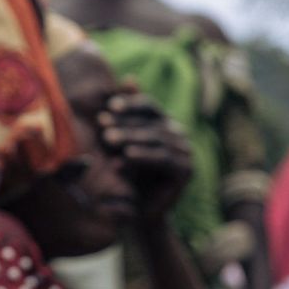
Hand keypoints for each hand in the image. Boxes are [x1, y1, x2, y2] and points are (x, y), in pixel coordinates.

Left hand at [96, 92, 192, 223]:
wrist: (140, 211)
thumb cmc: (129, 174)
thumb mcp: (124, 141)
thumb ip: (127, 114)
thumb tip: (130, 77)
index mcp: (167, 124)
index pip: (150, 107)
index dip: (131, 104)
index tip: (109, 106)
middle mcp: (180, 135)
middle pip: (152, 123)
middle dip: (125, 123)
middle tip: (102, 124)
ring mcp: (186, 153)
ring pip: (156, 139)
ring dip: (130, 138)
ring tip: (108, 140)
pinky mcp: (186, 171)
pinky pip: (163, 158)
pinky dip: (143, 156)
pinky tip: (126, 156)